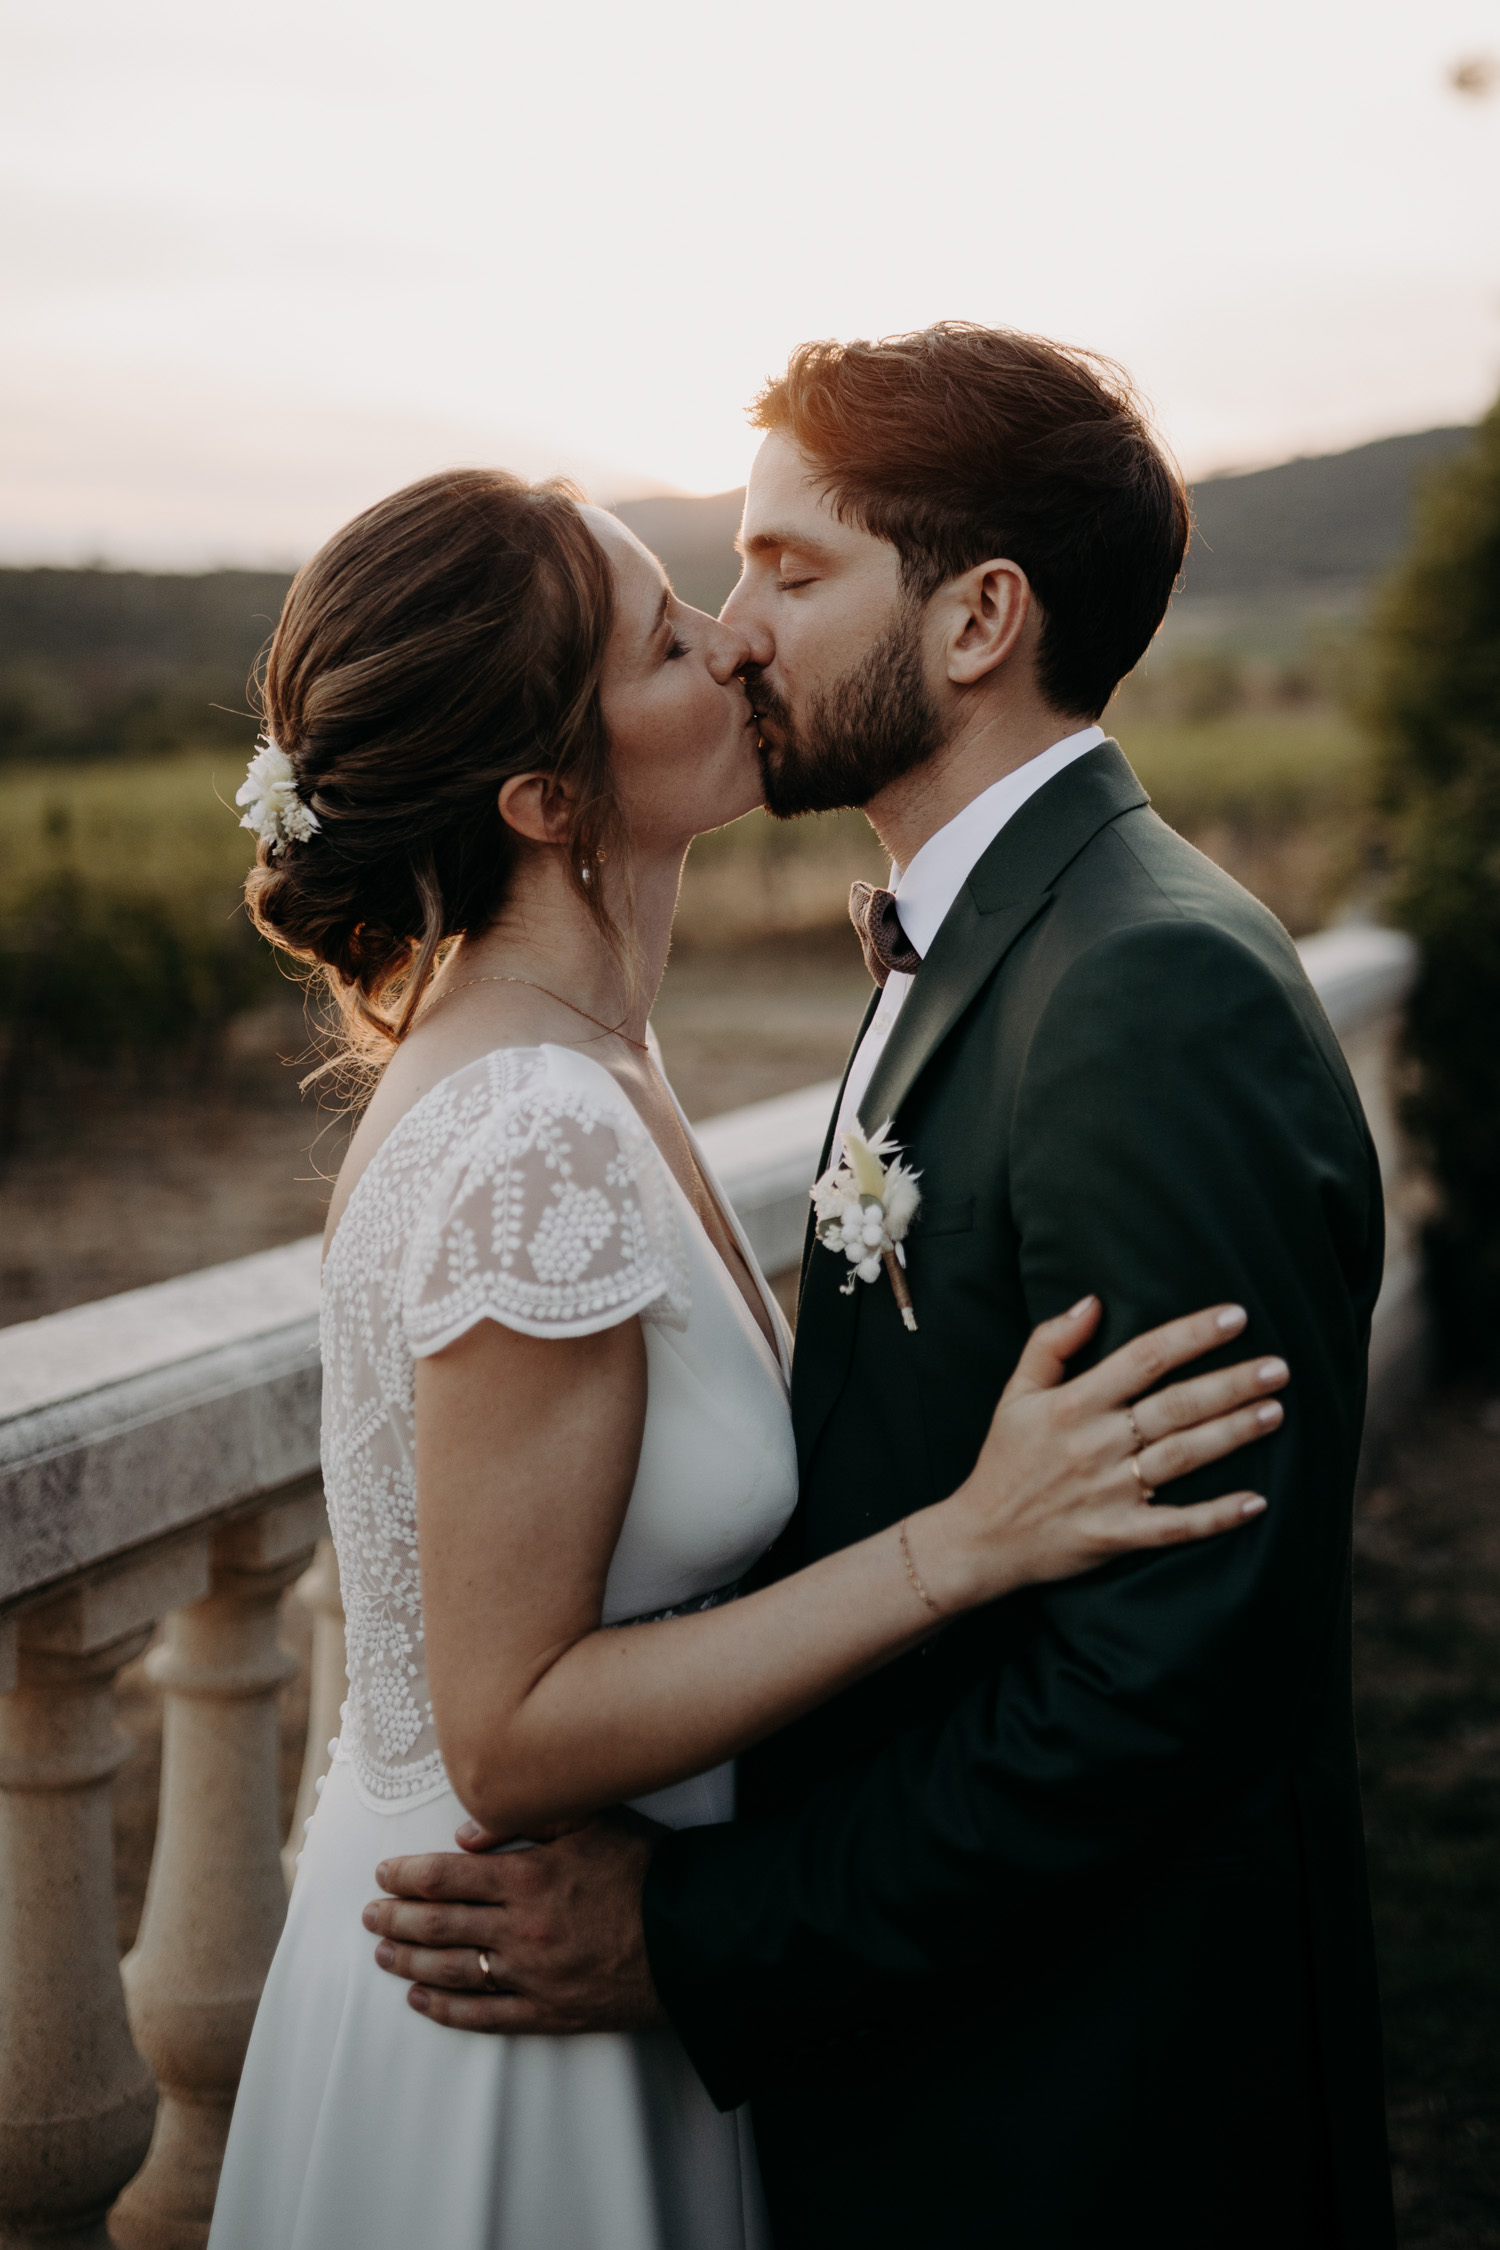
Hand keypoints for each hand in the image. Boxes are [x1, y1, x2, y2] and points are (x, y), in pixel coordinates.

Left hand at [361, 1812, 666, 2033]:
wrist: (695, 1934)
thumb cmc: (647, 1868)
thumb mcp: (595, 1819)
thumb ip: (530, 1817)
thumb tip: (465, 1832)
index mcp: (528, 1875)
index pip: (446, 1876)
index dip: (406, 1876)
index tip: (382, 1874)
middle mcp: (521, 1927)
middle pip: (439, 1925)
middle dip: (396, 1920)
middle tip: (369, 1916)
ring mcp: (533, 1974)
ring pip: (453, 1972)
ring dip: (410, 1963)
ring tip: (383, 1956)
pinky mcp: (550, 2012)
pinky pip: (485, 2016)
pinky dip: (447, 2010)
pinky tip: (421, 2002)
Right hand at [919, 1298, 1284, 1605]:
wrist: (982, 1539)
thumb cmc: (1004, 1460)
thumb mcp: (1015, 1394)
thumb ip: (1050, 1343)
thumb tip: (1092, 1300)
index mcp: (1073, 1403)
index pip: (1143, 1357)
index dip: (1191, 1335)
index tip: (1236, 1317)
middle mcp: (1096, 1443)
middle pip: (1176, 1405)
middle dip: (1231, 1384)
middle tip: (1279, 1368)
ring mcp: (1110, 1491)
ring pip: (1184, 1456)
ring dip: (1233, 1434)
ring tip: (1275, 1412)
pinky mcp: (1118, 1534)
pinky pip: (1176, 1525)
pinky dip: (1216, 1515)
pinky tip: (1257, 1501)